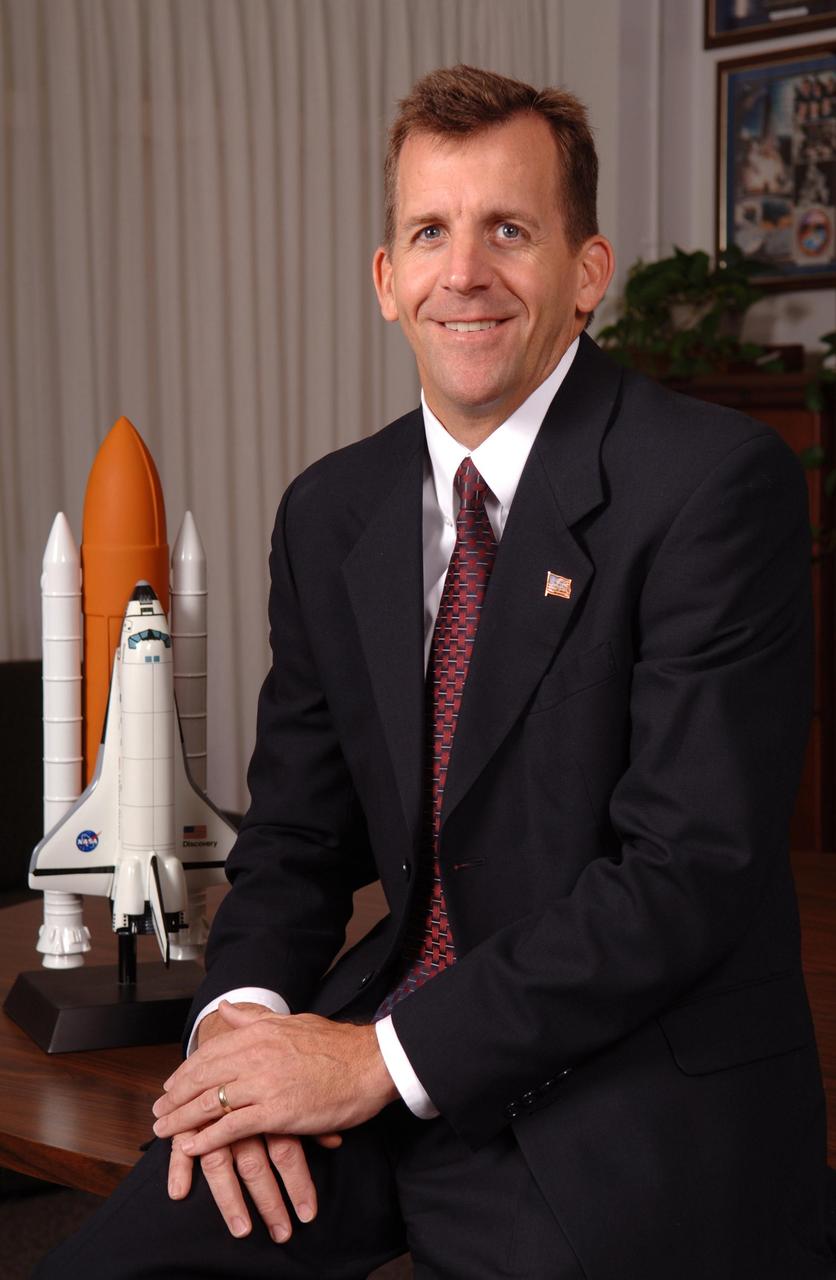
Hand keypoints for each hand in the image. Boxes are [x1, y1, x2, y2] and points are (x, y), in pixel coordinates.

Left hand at [152, 1001, 397, 1157]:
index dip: (185, 1073)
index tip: (170, 1087)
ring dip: (181, 1120)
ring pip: (209, 1103)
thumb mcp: (291, 1022)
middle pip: (202, 1078)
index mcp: (258, 1032)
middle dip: (175, 1098)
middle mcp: (255, 1055)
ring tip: (163, 1133)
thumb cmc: (335, 1045)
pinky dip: (207, 1139)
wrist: (369, 1064)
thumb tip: (227, 1008)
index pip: (209, 1053)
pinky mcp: (276, 1112)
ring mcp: (264, 1084)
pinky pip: (231, 1127)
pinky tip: (191, 1148)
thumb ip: (254, 1018)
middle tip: (157, 1114)